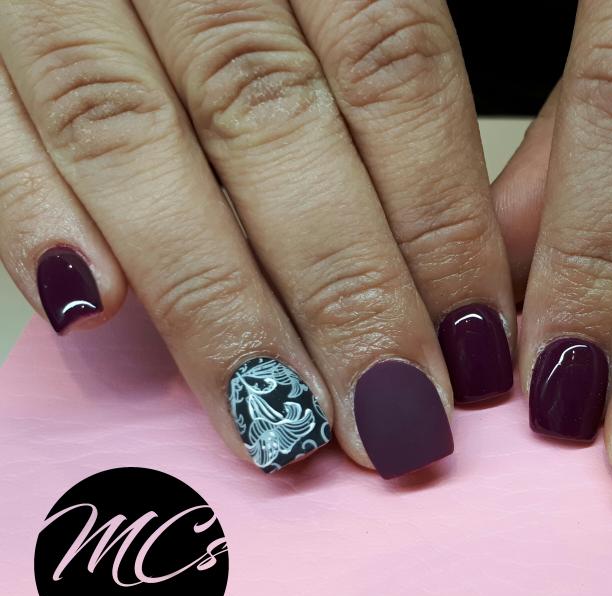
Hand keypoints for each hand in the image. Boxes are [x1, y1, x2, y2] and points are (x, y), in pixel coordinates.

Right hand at [0, 0, 514, 476]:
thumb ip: (406, 90)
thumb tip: (468, 272)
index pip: (392, 68)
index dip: (439, 219)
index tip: (474, 349)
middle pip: (268, 119)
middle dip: (341, 288)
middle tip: (392, 417)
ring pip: (129, 133)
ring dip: (210, 296)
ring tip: (277, 418)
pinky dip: (29, 210)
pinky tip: (95, 314)